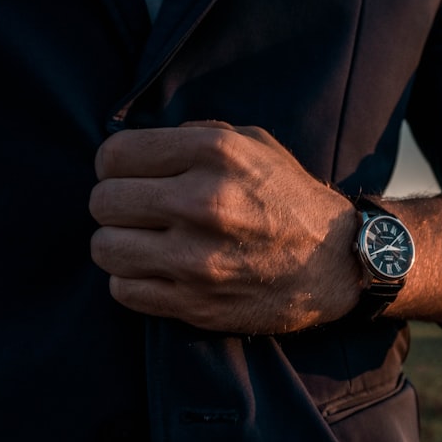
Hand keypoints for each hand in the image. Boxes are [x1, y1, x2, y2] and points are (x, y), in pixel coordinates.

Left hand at [88, 121, 361, 333]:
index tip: (131, 176)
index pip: (113, 155)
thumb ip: (194, 136)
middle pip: (102, 202)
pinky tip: (159, 272)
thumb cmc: (289, 199)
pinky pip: (123, 291)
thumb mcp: (253, 144)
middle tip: (140, 212)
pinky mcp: (196, 304)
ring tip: (146, 243)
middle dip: (116, 205)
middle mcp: (203, 202)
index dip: (116, 166)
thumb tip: (133, 148)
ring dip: (120, 245)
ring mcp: (197, 259)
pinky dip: (133, 282)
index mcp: (215, 154)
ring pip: (104, 249)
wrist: (338, 263)